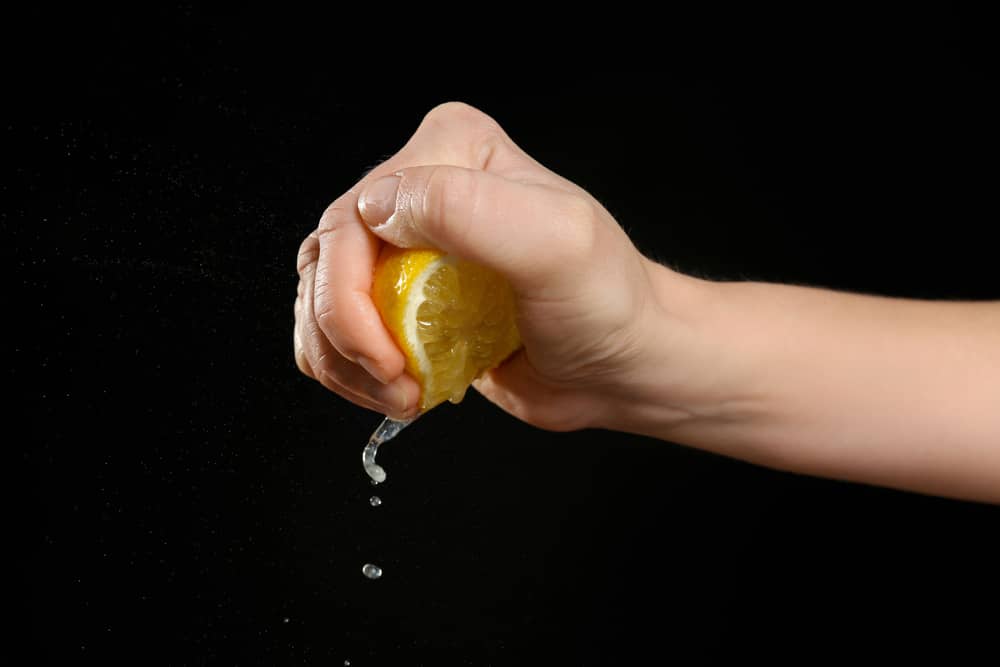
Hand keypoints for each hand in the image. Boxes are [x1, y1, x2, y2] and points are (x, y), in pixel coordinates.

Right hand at [293, 102, 688, 429]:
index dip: (350, 291)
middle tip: (397, 379)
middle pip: (326, 258)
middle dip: (345, 334)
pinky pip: (333, 335)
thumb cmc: (605, 303)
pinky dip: (348, 373)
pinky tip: (399, 391)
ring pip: (316, 300)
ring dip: (345, 362)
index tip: (393, 353)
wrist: (621, 365)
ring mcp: (405, 249)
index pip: (356, 212)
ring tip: (403, 392)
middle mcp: (419, 190)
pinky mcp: (401, 303)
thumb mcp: (555, 243)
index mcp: (450, 150)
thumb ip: (467, 209)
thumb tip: (375, 208)